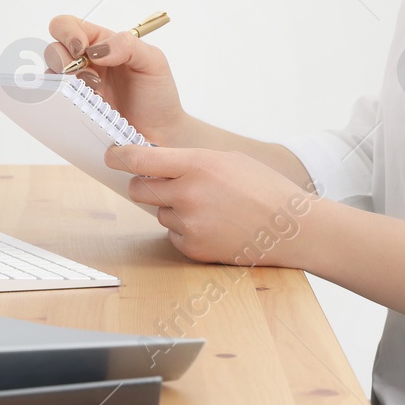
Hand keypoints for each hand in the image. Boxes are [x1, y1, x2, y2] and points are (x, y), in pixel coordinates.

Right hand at [45, 14, 192, 145]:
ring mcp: (77, 88)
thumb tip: (97, 49)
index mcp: (101, 43)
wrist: (160, 133)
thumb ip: (128, 45)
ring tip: (93, 93)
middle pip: (53, 48)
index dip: (68, 32)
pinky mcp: (74, 111)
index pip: (70, 26)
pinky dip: (61, 103)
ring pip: (50, 76)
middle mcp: (84, 63)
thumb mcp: (153, 61)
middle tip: (87, 76)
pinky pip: (54, 103)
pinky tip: (84, 107)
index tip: (81, 50)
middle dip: (62, 58)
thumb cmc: (157, 94)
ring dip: (65, 83)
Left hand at [104, 144, 320, 267]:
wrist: (291, 227)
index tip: (112, 156)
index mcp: (196, 164)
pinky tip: (212, 225)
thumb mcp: (225, 159)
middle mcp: (187, 194)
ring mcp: (189, 224)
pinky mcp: (193, 249)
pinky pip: (173, 235)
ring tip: (208, 207)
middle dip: (144, 185)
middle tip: (163, 184)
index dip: (119, 157)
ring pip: (159, 213)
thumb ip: (188, 161)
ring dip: (172, 209)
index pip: (140, 159)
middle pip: (138, 189)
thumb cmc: (263, 187)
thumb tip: (155, 163)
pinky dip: (185, 230)